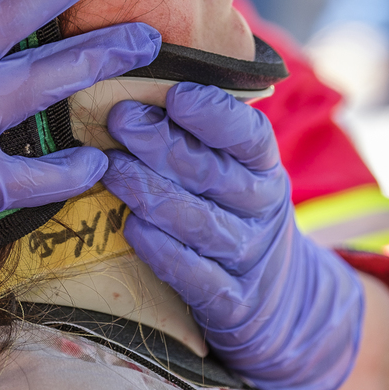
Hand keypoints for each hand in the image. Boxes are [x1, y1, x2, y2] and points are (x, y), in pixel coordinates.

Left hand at [102, 83, 364, 389]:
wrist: (275, 298)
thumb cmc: (232, 211)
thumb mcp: (234, 169)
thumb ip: (197, 134)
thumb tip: (134, 86)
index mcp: (265, 166)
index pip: (249, 135)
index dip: (215, 114)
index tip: (176, 94)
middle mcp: (263, 208)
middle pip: (212, 173)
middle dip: (163, 144)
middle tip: (121, 121)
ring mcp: (248, 256)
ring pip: (200, 222)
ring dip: (152, 192)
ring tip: (112, 169)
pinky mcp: (231, 303)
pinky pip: (196, 275)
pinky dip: (164, 251)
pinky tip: (133, 228)